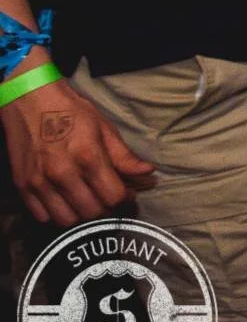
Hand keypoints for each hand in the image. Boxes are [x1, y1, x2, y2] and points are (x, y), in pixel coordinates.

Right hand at [0, 71, 153, 225]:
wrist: (29, 101)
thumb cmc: (71, 112)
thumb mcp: (104, 128)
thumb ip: (124, 156)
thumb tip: (148, 172)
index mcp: (88, 157)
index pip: (114, 196)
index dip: (126, 198)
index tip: (127, 193)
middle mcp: (62, 173)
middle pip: (93, 212)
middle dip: (106, 208)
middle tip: (107, 197)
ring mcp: (40, 182)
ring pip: (67, 220)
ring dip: (82, 215)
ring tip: (87, 200)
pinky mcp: (22, 186)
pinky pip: (43, 216)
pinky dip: (57, 214)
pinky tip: (65, 200)